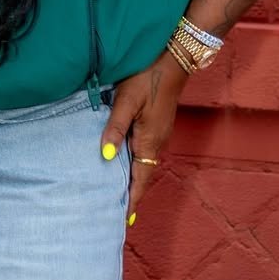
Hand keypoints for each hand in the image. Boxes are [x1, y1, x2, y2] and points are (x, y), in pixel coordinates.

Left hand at [100, 52, 185, 222]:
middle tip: (114, 212)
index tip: (123, 220)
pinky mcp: (158, 125)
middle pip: (142, 176)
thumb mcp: (126, 102)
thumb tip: (104, 156)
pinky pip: (145, 152)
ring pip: (144, 164)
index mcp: (149, 141)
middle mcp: (157, 142)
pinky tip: (123, 162)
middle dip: (130, 194)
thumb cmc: (147, 77)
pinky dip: (135, 164)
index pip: (140, 179)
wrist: (174, 59)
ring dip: (133, 179)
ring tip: (115, 192)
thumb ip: (115, 128)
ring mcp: (159, 134)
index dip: (131, 199)